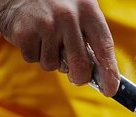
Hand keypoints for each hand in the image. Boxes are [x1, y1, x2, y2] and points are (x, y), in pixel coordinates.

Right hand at [0, 0, 118, 95]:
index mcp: (88, 10)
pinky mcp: (25, 32)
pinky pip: (34, 60)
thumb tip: (101, 75)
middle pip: (80, 64)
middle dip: (79, 77)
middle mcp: (68, 16)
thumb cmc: (56, 8)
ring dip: (52, 60)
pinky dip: (34, 54)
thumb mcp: (80, 13)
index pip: (104, 47)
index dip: (109, 72)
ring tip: (48, 41)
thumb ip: (91, 39)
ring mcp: (46, 24)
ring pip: (54, 65)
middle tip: (77, 78)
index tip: (110, 90)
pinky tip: (34, 37)